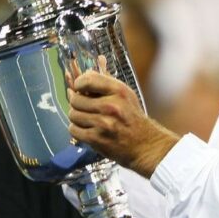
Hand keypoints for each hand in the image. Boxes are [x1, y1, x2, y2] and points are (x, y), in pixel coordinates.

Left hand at [67, 59, 179, 177]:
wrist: (145, 144)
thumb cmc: (133, 118)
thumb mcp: (125, 94)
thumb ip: (105, 82)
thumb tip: (84, 72)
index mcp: (118, 91)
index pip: (87, 79)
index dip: (79, 84)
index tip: (80, 89)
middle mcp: (111, 106)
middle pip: (76, 99)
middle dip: (77, 103)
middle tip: (84, 107)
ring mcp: (103, 123)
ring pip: (73, 114)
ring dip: (77, 117)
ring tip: (86, 119)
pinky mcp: (96, 139)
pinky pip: (73, 129)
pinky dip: (77, 129)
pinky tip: (86, 129)